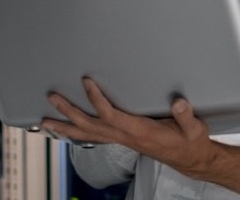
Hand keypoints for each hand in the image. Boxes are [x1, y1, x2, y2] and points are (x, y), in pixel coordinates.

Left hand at [41, 77, 222, 176]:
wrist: (189, 159)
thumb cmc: (189, 142)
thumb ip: (186, 116)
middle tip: (52, 98)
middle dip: (68, 112)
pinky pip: (93, 137)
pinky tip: (65, 128)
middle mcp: (125, 137)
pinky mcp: (121, 139)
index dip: (96, 99)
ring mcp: (121, 140)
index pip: (110, 115)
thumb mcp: (194, 129)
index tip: (86, 81)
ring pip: (87, 134)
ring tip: (45, 120)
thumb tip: (179, 102)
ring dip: (65, 126)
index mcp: (139, 131)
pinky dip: (76, 132)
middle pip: (89, 126)